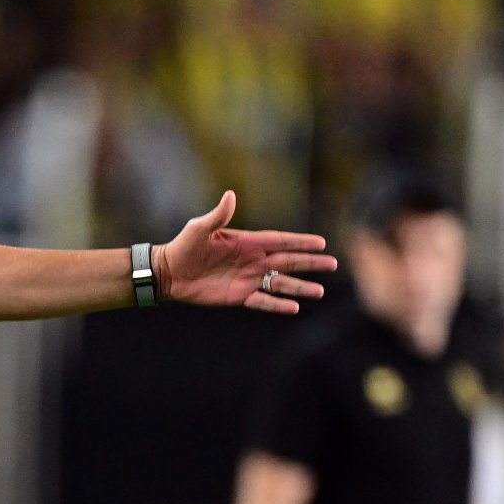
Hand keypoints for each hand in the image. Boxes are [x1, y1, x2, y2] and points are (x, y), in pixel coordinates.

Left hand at [160, 191, 336, 313]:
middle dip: (310, 263)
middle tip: (333, 264)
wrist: (169, 273)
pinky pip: (262, 301)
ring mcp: (248, 279)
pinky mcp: (239, 296)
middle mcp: (252, 260)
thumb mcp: (199, 229)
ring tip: (320, 291)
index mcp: (247, 242)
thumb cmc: (183, 247)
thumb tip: (230, 195)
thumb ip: (217, 216)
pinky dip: (277, 305)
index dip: (300, 242)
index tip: (322, 243)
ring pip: (280, 283)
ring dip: (300, 287)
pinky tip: (294, 308)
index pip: (280, 241)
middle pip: (288, 261)